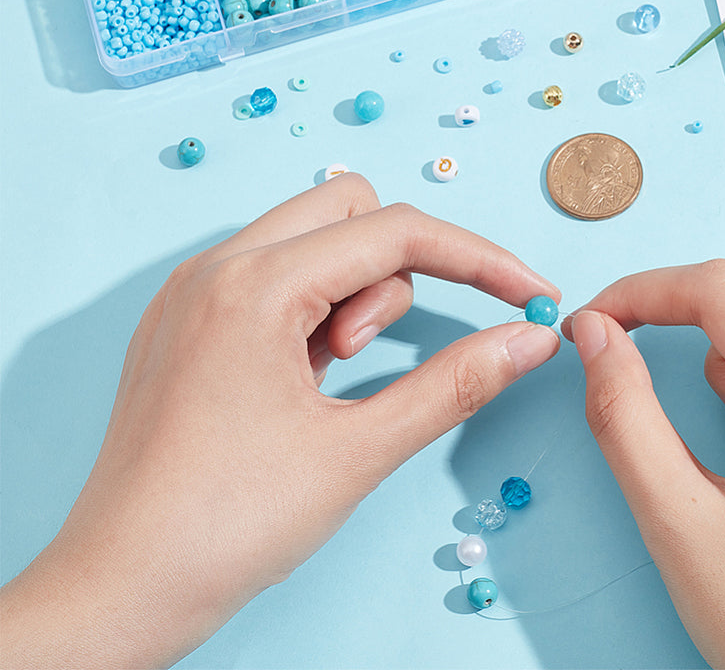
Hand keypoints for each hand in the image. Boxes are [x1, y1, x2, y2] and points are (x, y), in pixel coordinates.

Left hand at [1, 175, 560, 668]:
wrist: (118, 591)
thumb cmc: (227, 527)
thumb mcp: (358, 453)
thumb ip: (456, 384)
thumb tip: (529, 339)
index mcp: (255, 285)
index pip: (397, 231)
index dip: (480, 260)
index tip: (529, 295)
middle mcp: (217, 266)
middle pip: (349, 208)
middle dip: (394, 268)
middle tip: (364, 355)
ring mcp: (194, 289)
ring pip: (311, 238)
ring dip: (349, 290)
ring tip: (327, 374)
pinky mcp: (187, 318)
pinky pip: (273, 274)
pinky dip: (311, 306)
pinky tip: (300, 376)